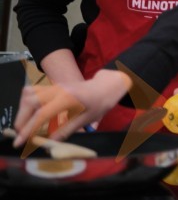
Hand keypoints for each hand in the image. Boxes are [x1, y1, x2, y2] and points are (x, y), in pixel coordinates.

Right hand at [13, 69, 129, 145]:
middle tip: (22, 135)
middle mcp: (57, 90)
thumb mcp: (86, 120)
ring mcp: (54, 86)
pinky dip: (28, 104)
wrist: (105, 87)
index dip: (28, 129)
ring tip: (26, 126)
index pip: (41, 114)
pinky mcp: (53, 87)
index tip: (20, 142)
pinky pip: (34, 92)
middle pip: (30, 101)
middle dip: (21, 119)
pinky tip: (32, 115)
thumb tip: (49, 142)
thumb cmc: (99, 104)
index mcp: (67, 99)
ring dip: (23, 111)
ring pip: (29, 94)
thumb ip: (67, 130)